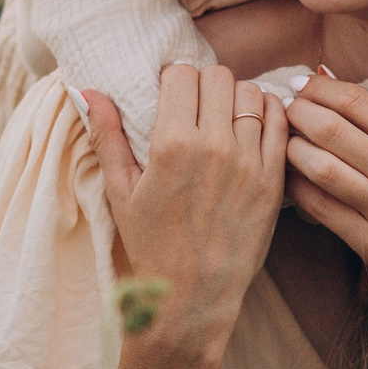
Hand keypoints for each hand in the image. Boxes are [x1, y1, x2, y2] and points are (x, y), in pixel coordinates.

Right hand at [81, 64, 287, 359]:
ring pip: (251, 93)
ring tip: (225, 117)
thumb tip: (87, 90)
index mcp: (171, 144)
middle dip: (204, 84)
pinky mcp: (273, 178)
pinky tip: (253, 125)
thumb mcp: (119, 191)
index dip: (173, 80)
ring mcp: (249, 161)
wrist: (193, 294)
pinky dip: (269, 113)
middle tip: (197, 105)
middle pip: (217, 76)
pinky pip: (279, 122)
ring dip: (236, 98)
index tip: (171, 95)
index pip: (180, 74)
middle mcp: (213, 146)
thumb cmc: (150, 244)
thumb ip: (106, 136)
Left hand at [284, 74, 367, 322]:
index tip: (301, 86)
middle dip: (299, 114)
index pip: (358, 101)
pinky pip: (321, 207)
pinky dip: (297, 188)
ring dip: (292, 149)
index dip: (320, 88)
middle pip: (333, 129)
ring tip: (285, 142)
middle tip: (285, 111)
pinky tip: (289, 178)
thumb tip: (329, 81)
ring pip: (321, 167)